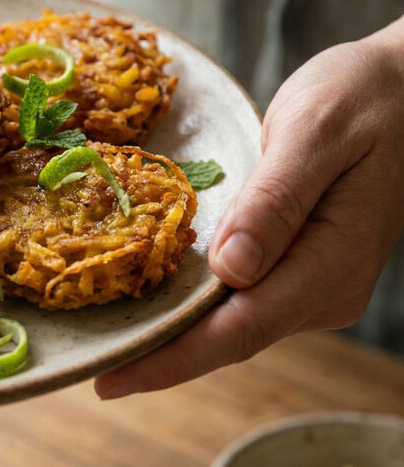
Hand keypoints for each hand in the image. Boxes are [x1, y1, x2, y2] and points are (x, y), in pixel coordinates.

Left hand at [95, 15, 403, 398]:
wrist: (403, 88)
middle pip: (233, 337)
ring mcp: (317, 283)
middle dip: (163, 355)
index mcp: (334, 259)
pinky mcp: (301, 268)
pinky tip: (152, 299)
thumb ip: (275, 201)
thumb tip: (232, 269)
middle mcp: (327, 287)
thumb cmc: (360, 98)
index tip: (114, 378)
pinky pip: (242, 299)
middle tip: (93, 371)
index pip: (243, 328)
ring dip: (176, 332)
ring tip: (110, 338)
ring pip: (235, 323)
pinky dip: (195, 304)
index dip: (175, 358)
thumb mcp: (314, 132)